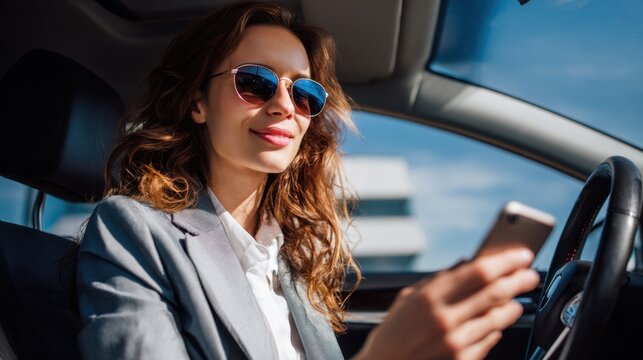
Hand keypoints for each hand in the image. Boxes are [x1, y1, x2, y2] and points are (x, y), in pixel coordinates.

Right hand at [354, 248, 539, 359]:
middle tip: (530, 275)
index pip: (479, 272)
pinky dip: (497, 329)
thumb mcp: (408, 298)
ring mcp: (456, 342)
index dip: (506, 261)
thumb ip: (438, 280)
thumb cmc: (393, 332)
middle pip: (496, 293)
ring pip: (499, 318)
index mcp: (429, 296)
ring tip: (517, 300)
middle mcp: (445, 318)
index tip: (521, 254)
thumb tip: (467, 263)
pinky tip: (496, 324)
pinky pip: (490, 340)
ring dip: (513, 306)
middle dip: (520, 281)